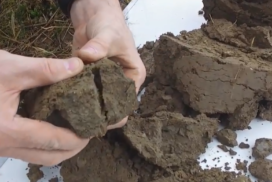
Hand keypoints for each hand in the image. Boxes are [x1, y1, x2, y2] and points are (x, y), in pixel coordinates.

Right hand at [0, 50, 88, 165]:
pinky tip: (55, 126)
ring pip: (39, 156)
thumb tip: (78, 67)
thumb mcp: (9, 68)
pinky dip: (46, 143)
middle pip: (49, 156)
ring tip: (76, 130)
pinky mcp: (0, 141)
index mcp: (7, 131)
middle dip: (73, 147)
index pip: (53, 140)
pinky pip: (28, 149)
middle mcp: (4, 146)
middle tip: (89, 131)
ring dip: (60, 147)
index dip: (77, 136)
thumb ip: (45, 70)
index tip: (94, 127)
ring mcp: (1, 146)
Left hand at [70, 0, 145, 129]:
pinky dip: (76, 96)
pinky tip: (66, 102)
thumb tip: (87, 56)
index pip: (128, 101)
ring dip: (87, 106)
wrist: (94, 14)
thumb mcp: (108, 34)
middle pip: (113, 106)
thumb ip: (100, 46)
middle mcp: (121, 83)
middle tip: (84, 120)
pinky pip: (84, 91)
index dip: (116, 113)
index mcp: (134, 76)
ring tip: (74, 115)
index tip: (100, 119)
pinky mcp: (89, 79)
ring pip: (97, 101)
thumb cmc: (110, 24)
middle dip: (101, 113)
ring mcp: (104, 82)